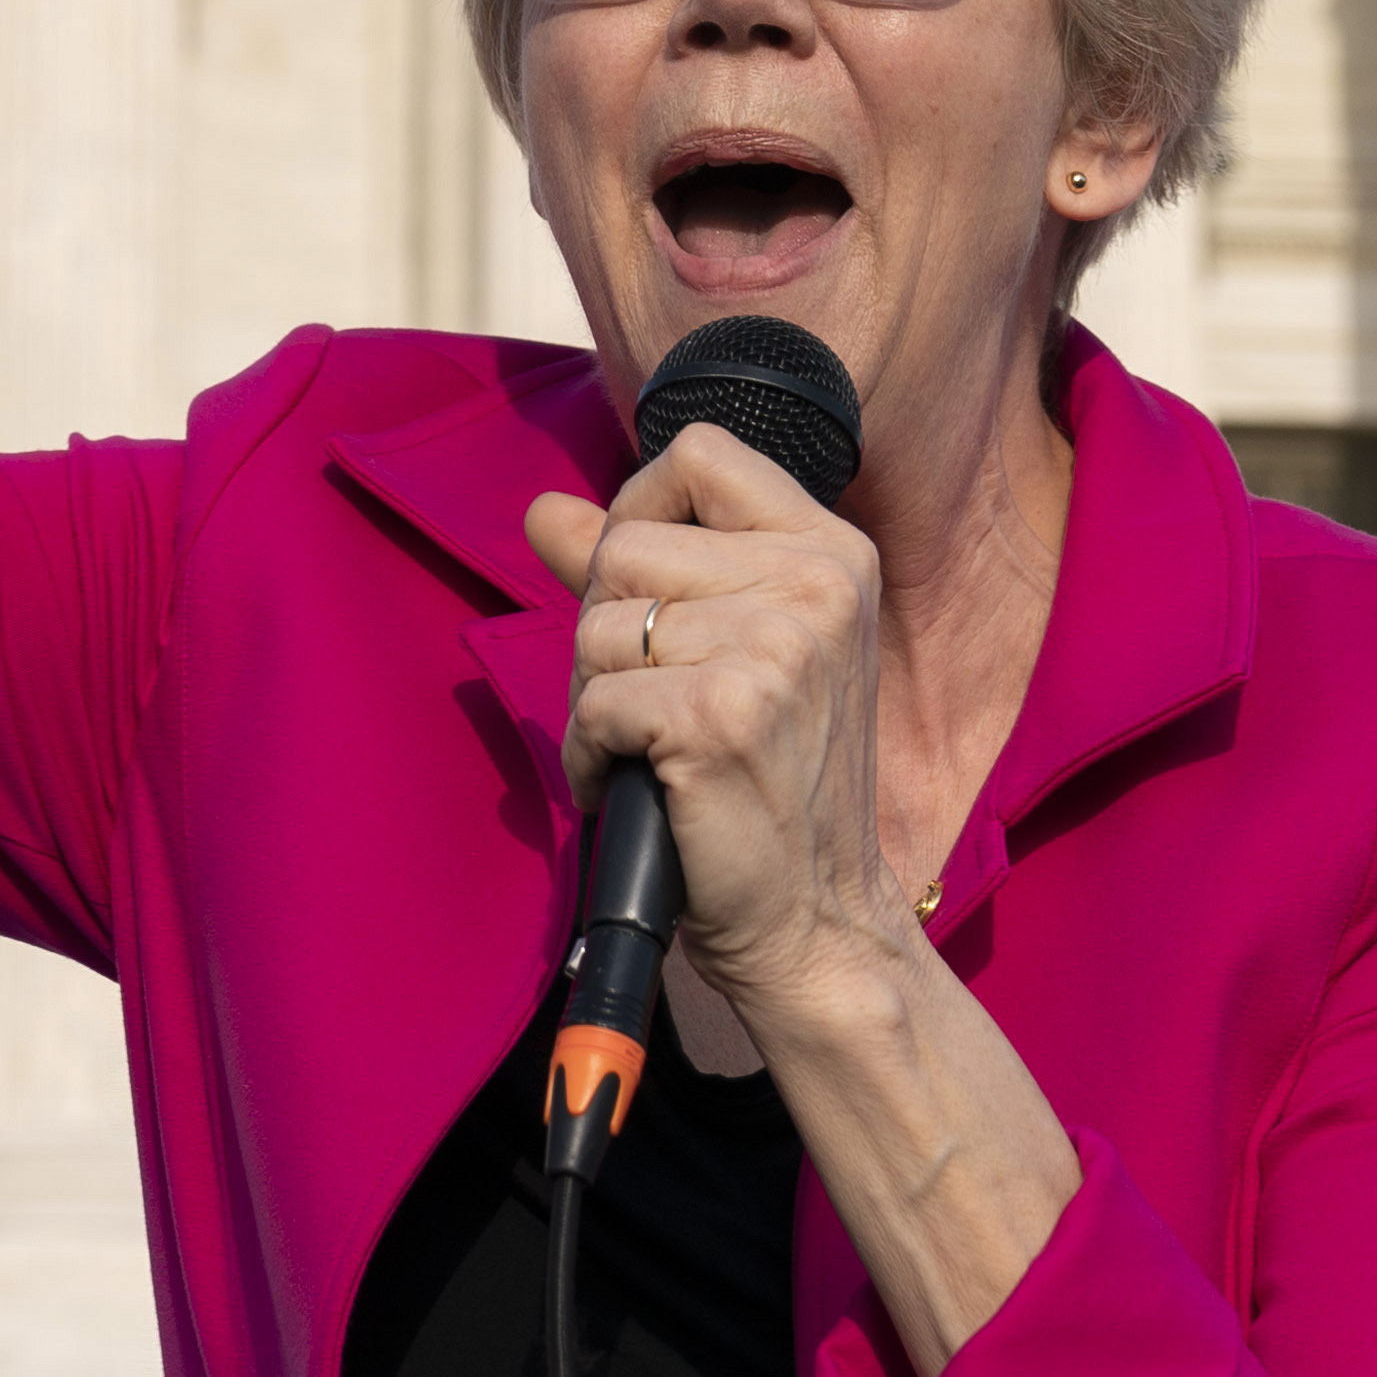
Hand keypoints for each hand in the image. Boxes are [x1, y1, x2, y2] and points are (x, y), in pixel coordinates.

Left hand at [526, 428, 915, 1031]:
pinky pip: (593, 702)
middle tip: (655, 703)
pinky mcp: (720, 715)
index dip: (641, 509)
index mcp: (834, 552)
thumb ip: (642, 570)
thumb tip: (542, 509)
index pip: (698, 453)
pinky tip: (634, 787)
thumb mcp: (735, 652)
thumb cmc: (772, 784)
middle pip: (627, 545)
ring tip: (652, 750)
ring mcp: (774, 648)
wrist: (817, 922)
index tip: (648, 590)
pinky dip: (590, 756)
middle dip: (607, 629)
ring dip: (596, 698)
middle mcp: (817, 585)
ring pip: (599, 625)